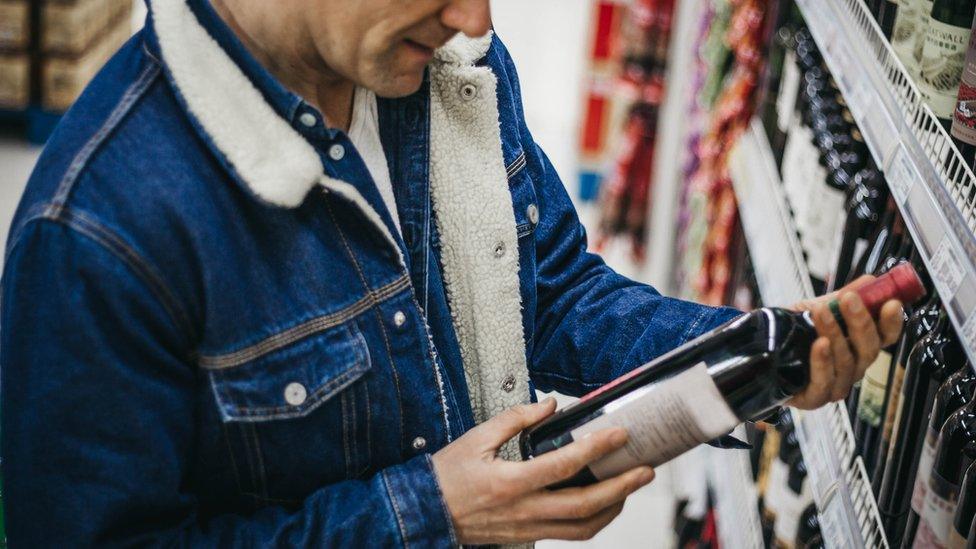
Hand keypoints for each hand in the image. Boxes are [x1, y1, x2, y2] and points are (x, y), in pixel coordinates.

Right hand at [431, 399, 654, 543]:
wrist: (426, 513)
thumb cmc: (447, 475)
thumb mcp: (476, 438)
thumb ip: (514, 420)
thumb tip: (549, 405)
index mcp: (511, 482)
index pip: (564, 465)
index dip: (596, 449)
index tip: (618, 434)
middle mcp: (524, 510)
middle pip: (585, 505)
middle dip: (621, 487)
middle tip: (644, 469)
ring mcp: (529, 528)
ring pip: (583, 527)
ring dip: (613, 508)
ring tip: (631, 487)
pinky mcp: (529, 536)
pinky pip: (570, 534)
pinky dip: (594, 520)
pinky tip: (604, 503)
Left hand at [788, 275, 904, 408]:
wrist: (759, 352)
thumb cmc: (792, 335)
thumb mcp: (815, 310)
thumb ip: (841, 297)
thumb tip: (869, 281)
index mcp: (858, 346)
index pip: (885, 337)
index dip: (891, 322)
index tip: (891, 303)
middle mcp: (853, 368)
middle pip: (869, 350)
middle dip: (860, 322)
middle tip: (849, 299)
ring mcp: (835, 385)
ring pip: (846, 363)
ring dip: (835, 335)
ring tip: (822, 312)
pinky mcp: (813, 398)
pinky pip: (824, 382)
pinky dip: (823, 362)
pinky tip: (819, 345)